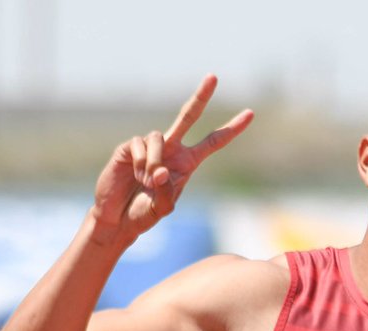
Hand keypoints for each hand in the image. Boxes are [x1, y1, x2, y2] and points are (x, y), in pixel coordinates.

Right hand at [91, 74, 252, 243]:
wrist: (117, 218)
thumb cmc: (143, 215)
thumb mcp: (162, 209)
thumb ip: (166, 192)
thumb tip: (161, 169)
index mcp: (188, 163)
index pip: (213, 142)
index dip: (231, 129)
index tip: (250, 114)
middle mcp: (172, 149)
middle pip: (188, 116)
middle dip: (201, 96)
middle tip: (214, 76)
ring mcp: (151, 146)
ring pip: (159, 138)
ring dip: (154, 163)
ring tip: (146, 182)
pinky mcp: (131, 146)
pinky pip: (141, 145)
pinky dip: (140, 163)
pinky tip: (134, 176)